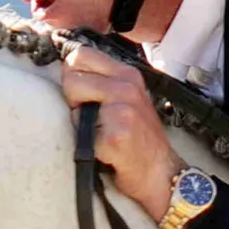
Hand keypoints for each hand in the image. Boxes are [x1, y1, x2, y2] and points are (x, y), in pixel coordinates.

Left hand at [57, 45, 177, 216]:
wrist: (160, 173)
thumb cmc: (140, 139)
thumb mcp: (128, 99)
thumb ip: (103, 81)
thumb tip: (67, 70)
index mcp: (127, 74)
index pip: (80, 55)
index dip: (72, 75)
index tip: (81, 94)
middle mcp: (127, 87)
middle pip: (71, 79)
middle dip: (73, 101)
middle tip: (93, 120)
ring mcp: (123, 111)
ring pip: (74, 107)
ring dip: (81, 125)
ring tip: (102, 134)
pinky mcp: (115, 136)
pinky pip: (81, 135)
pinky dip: (89, 148)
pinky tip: (106, 151)